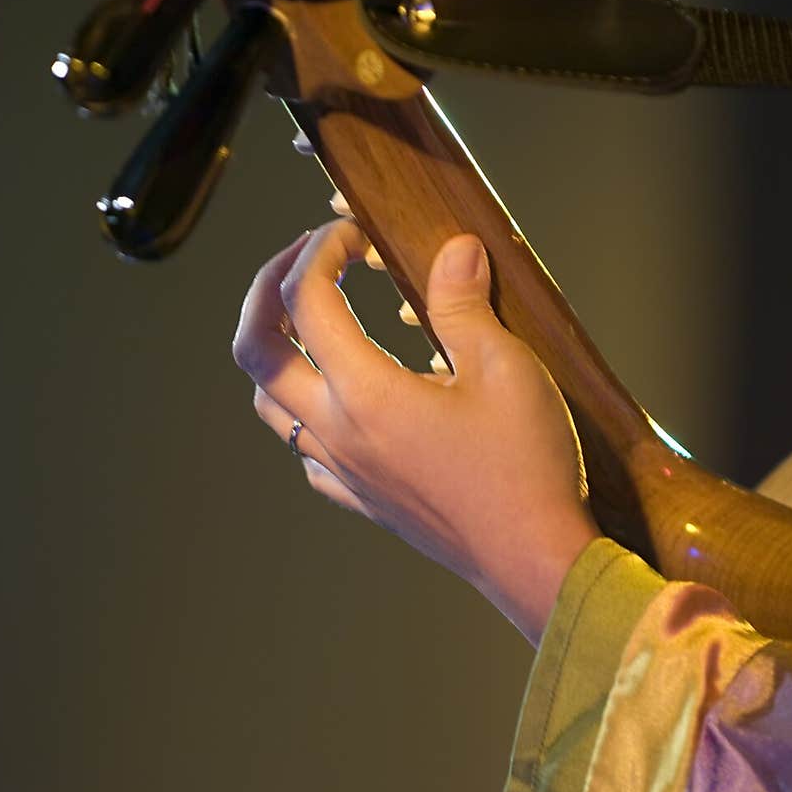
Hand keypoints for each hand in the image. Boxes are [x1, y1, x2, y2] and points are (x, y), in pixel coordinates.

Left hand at [232, 219, 598, 644]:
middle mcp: (337, 433)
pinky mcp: (364, 500)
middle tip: (308, 261)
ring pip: (270, 406)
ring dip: (279, 354)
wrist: (534, 559)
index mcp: (365, 393)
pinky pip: (307, 453)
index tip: (353, 232)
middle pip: (256, 352)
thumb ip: (463, 304)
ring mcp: (345, 472)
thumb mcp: (504, 368)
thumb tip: (454, 250)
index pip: (305, 301)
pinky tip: (348, 402)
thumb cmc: (524, 466)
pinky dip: (307, 414)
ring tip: (317, 322)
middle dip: (268, 291)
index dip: (319, 250)